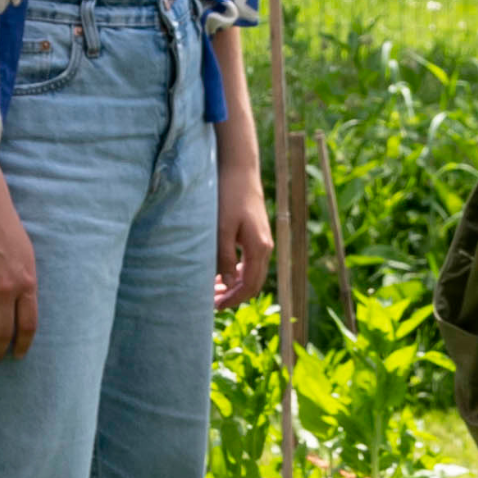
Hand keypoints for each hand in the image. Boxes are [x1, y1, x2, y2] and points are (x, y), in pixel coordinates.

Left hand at [215, 160, 272, 307]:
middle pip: (253, 282)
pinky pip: (249, 261)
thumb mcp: (222, 229)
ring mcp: (262, 240)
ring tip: (213, 290)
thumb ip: (225, 258)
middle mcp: (265, 247)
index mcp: (259, 248)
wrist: (239, 170)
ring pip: (251, 272)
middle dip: (234, 296)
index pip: (251, 285)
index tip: (216, 307)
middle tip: (212, 303)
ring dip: (234, 284)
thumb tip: (229, 285)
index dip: (235, 300)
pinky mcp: (256, 234)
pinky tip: (220, 272)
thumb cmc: (229, 197)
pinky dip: (236, 271)